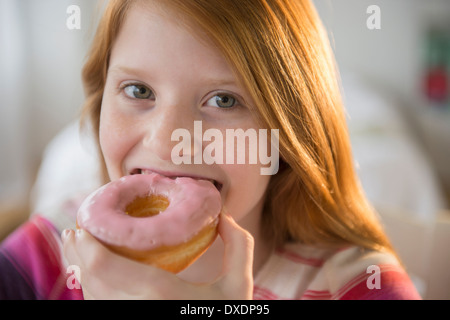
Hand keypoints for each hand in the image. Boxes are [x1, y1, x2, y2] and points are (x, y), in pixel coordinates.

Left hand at [61, 212, 253, 298]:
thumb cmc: (227, 318)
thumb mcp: (239, 286)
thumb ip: (239, 245)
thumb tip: (223, 216)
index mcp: (159, 294)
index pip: (105, 266)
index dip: (86, 246)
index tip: (81, 227)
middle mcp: (136, 310)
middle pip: (91, 280)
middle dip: (76, 254)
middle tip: (73, 233)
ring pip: (92, 297)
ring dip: (80, 271)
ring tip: (77, 249)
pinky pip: (102, 308)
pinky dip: (92, 290)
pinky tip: (93, 276)